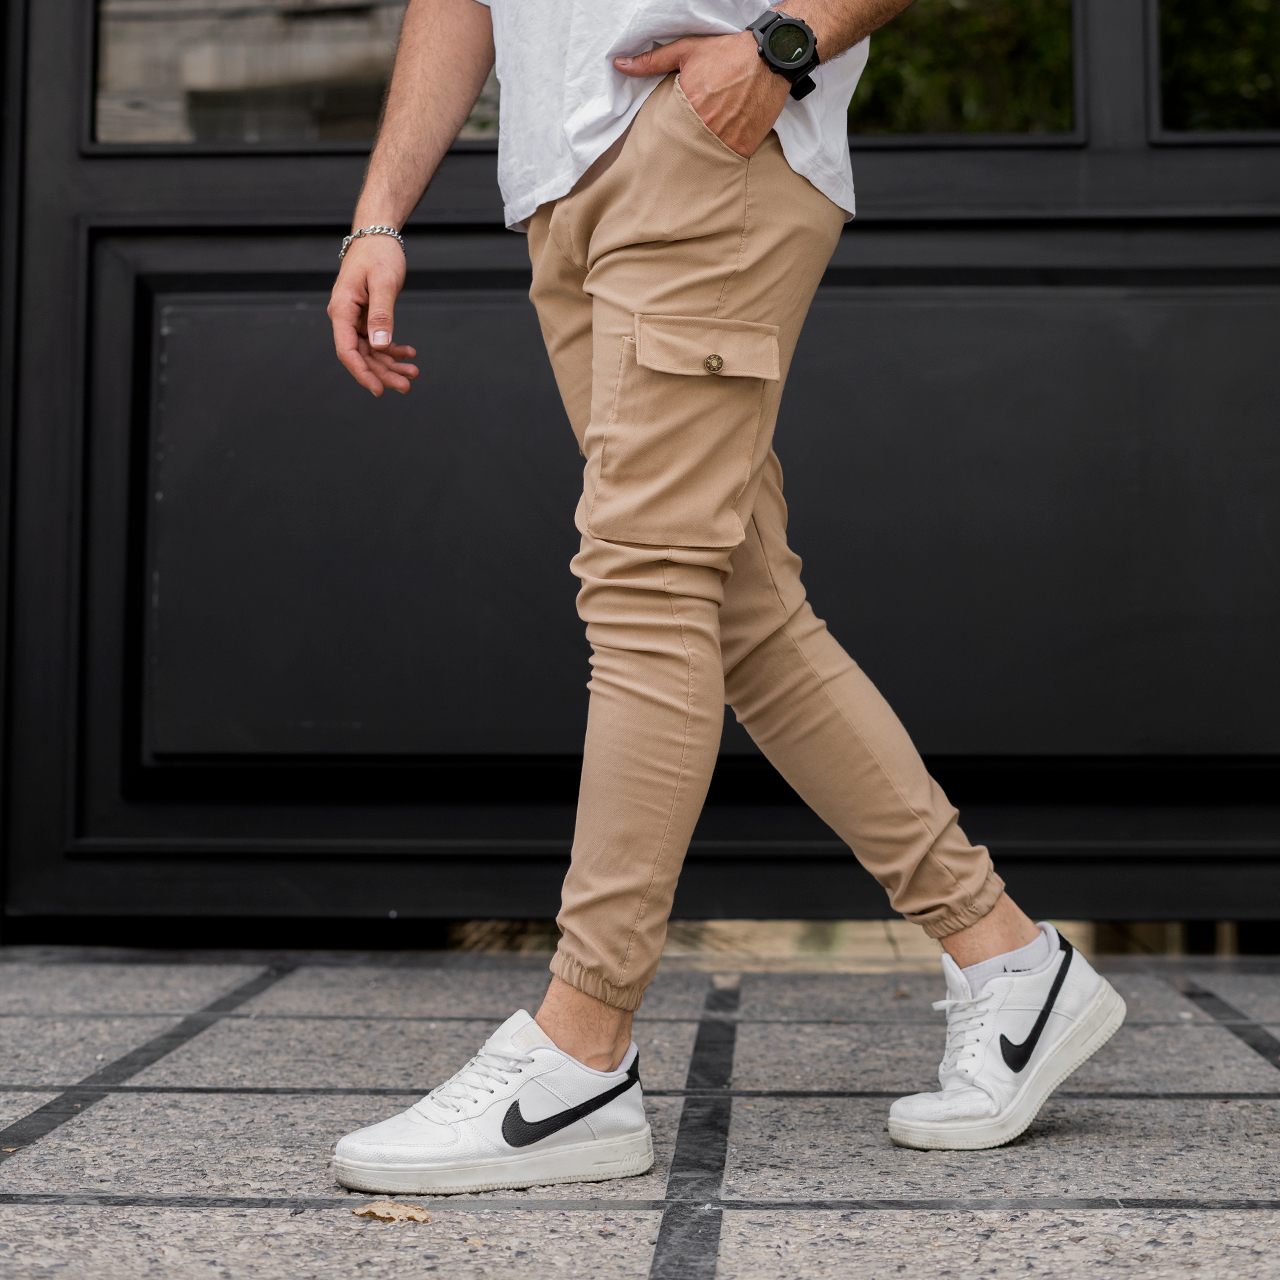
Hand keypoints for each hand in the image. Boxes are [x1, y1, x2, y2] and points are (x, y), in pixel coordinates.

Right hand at [327, 235, 419, 396]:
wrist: (377, 234)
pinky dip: (393, 350)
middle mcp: (345, 317)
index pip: (346, 350)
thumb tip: (379, 345)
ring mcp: (355, 318)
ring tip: (413, 373)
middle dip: (383, 373)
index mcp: (342, 309)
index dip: (362, 373)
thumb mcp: (384, 282)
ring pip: (371, 351)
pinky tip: (410, 354)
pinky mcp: (366, 317)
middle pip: (361, 356)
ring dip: (390, 365)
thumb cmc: (378, 253)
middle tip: (407, 386)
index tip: (379, 390)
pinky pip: (377, 341)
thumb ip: (381, 314)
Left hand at [615, 31, 790, 157]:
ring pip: (705, 156)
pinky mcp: (744, 147)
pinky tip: (724, 141)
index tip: (668, 133)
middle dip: (684, 145)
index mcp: (689, 105)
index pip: (667, 131)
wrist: (771, 57)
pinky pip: (728, 159)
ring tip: (706, 140)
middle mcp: (707, 125)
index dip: (667, 133)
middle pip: (685, 147)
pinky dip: (724, 153)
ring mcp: (727, 139)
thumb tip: (620, 64)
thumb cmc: (728, 52)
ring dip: (703, 152)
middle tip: (686, 141)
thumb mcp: (687, 51)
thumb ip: (652, 61)